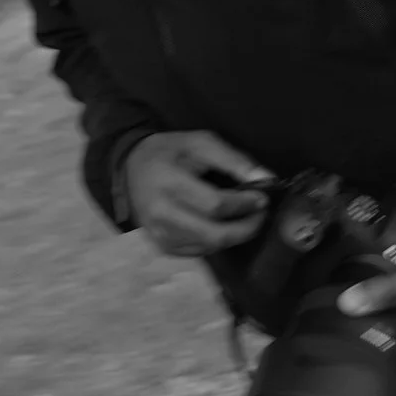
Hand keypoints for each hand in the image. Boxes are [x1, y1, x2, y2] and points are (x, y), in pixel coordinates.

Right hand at [122, 130, 275, 258]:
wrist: (129, 168)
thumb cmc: (168, 152)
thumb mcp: (199, 143)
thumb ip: (233, 159)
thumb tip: (266, 179)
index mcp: (168, 182)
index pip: (215, 205)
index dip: (244, 205)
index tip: (262, 198)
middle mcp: (161, 213)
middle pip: (214, 234)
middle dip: (246, 228)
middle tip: (260, 216)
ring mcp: (159, 234)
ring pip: (209, 246)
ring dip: (233, 236)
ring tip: (244, 219)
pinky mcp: (161, 245)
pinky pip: (198, 252)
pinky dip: (216, 242)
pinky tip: (221, 226)